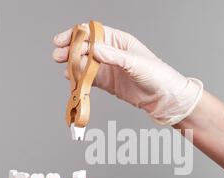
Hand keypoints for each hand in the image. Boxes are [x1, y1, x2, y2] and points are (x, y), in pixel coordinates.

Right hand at [52, 24, 202, 124]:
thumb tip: (95, 49)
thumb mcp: (136, 63)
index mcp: (119, 41)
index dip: (76, 35)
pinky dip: (80, 79)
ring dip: (73, 65)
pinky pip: (89, 79)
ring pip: (85, 63)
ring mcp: (108, 68)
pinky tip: (72, 79)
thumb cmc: (157, 75)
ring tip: (64, 68)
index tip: (63, 40)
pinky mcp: (107, 83)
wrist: (164, 98)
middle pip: (85, 48)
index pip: (93, 33)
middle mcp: (111, 53)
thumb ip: (114, 56)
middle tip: (58, 56)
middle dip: (70, 50)